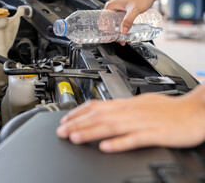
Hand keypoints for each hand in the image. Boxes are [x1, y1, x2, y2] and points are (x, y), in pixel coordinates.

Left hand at [57, 85, 204, 152]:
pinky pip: (134, 139)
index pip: (97, 106)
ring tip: (74, 138)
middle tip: (61, 131)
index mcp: (127, 104)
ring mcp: (142, 123)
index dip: (78, 112)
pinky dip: (118, 143)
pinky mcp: (155, 134)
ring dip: (90, 132)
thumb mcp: (141, 104)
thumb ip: (122, 109)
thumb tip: (104, 112)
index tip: (64, 119)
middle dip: (77, 124)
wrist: (195, 111)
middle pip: (99, 116)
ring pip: (111, 126)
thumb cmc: (170, 109)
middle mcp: (131, 111)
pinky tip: (105, 147)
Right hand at [104, 0, 155, 45]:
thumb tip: (123, 31)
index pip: (102, 23)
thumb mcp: (134, 10)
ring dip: (117, 32)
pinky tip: (126, 33)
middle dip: (113, 35)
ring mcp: (117, 10)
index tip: (113, 38)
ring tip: (123, 39)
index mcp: (110, 7)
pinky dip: (121, 28)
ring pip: (113, 24)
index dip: (106, 32)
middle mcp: (112, 8)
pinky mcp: (122, 11)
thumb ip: (128, 20)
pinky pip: (118, 22)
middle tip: (120, 41)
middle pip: (108, 25)